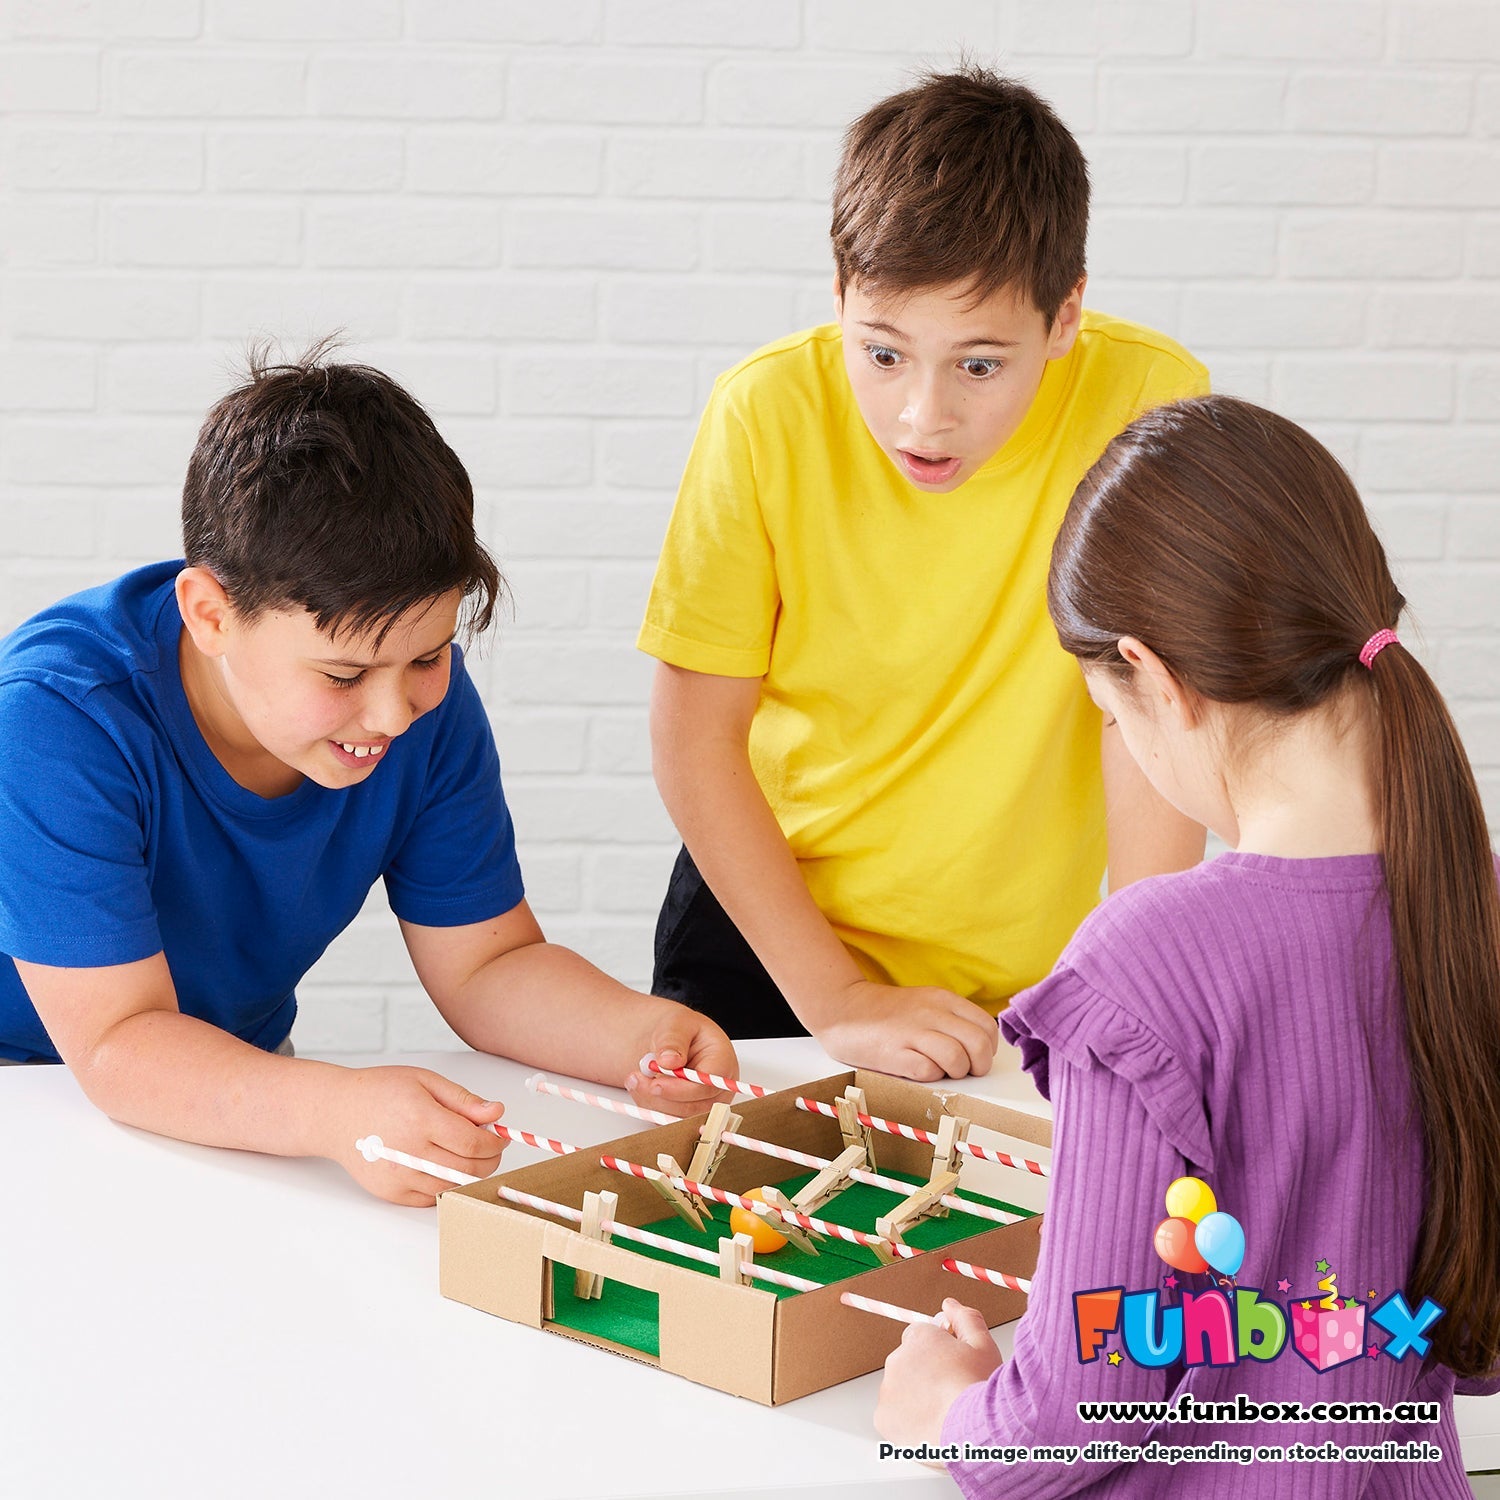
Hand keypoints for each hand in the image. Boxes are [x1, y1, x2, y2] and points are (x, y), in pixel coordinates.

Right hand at [328, 1065, 507, 1205]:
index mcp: (420, 1120)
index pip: (474, 1144)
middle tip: (490, 1147)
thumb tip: (496, 1113)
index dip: (495, 1142)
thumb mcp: (425, 1081)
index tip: (499, 1136)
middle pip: (468, 1170)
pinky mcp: (391, 1193)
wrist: (336, 1114)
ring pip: (453, 1187)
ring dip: (470, 1174)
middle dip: (490, 1160)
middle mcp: (409, 1153)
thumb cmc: (378, 1092)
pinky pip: (432, 1198)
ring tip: (466, 1154)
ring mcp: (398, 1177)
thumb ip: (463, 1100)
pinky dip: (446, 1185)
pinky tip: (443, 1165)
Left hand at [623, 1002, 738, 1115]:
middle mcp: (718, 1089)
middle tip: (635, 1079)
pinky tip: (641, 1087)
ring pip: (677, 1117)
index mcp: (723, 1062)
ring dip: (651, 1101)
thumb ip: (673, 1040)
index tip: (655, 1084)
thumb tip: (668, 1061)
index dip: (680, 1089)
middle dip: (660, 1097)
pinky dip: (650, 1105)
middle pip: (693, 1107)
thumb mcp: (676, 1023)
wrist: (672, 1041)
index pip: (707, 1086)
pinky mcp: (686, 1114)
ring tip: (635, 1078)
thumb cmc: (681, 1031)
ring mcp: (703, 1104)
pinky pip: (667, 1120)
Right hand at [811, 980, 997, 1080]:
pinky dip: (929, 1076)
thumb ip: (952, 1019)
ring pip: (958, 1059)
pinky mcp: (894, 1053)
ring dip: (954, 1073)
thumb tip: (980, 1047)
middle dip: (977, 1066)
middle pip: (979, 1045)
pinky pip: (928, 1071)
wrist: (841, 1008)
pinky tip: (917, 1069)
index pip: (987, 1027)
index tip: (973, 1056)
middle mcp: (932, 1013)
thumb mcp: (925, 1003)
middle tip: (962, 1070)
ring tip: (938, 1070)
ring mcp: (912, 1032)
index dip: (987, 1049)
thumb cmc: (887, 1013)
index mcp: (943, 999)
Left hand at [875, 1300, 1001, 1448]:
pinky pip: (893, 1416)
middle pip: (909, 1363)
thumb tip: (949, 1305)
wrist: (972, 1432)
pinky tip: (929, 1426)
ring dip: (916, 1399)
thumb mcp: (982, 1345)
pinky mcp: (882, 1417)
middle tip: (950, 1392)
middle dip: (925, 1374)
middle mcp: (897, 1358)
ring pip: (901, 1390)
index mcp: (918, 1337)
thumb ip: (965, 1319)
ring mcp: (887, 1388)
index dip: (938, 1352)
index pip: (920, 1337)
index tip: (952, 1368)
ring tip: (944, 1414)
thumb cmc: (979, 1389)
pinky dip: (907, 1422)